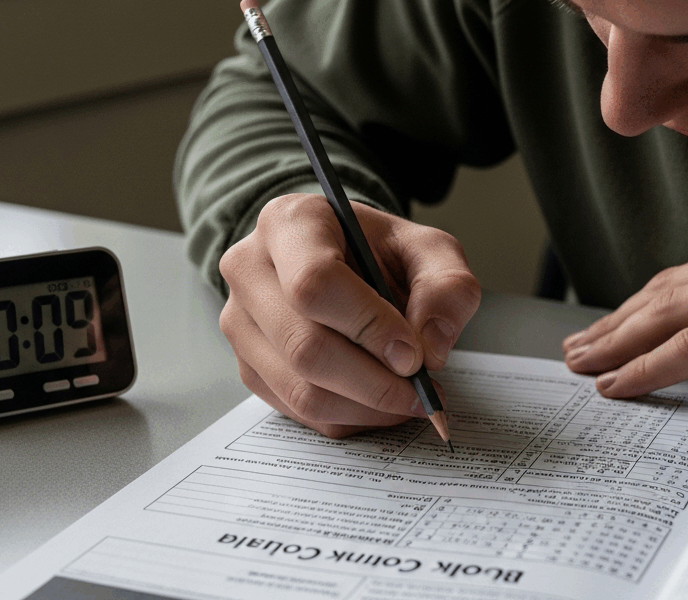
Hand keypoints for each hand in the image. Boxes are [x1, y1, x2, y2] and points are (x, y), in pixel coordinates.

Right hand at [219, 193, 480, 436]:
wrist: (344, 262)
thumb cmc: (380, 253)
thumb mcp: (428, 250)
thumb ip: (447, 287)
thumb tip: (430, 347)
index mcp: (289, 224)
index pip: (314, 283)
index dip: (368, 326)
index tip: (413, 354)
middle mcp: (249, 270)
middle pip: (304, 346)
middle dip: (373, 382)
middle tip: (420, 390)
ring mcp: (240, 322)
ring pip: (300, 389)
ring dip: (366, 407)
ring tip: (408, 398)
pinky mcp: (248, 365)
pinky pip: (298, 411)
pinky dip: (349, 418)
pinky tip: (379, 403)